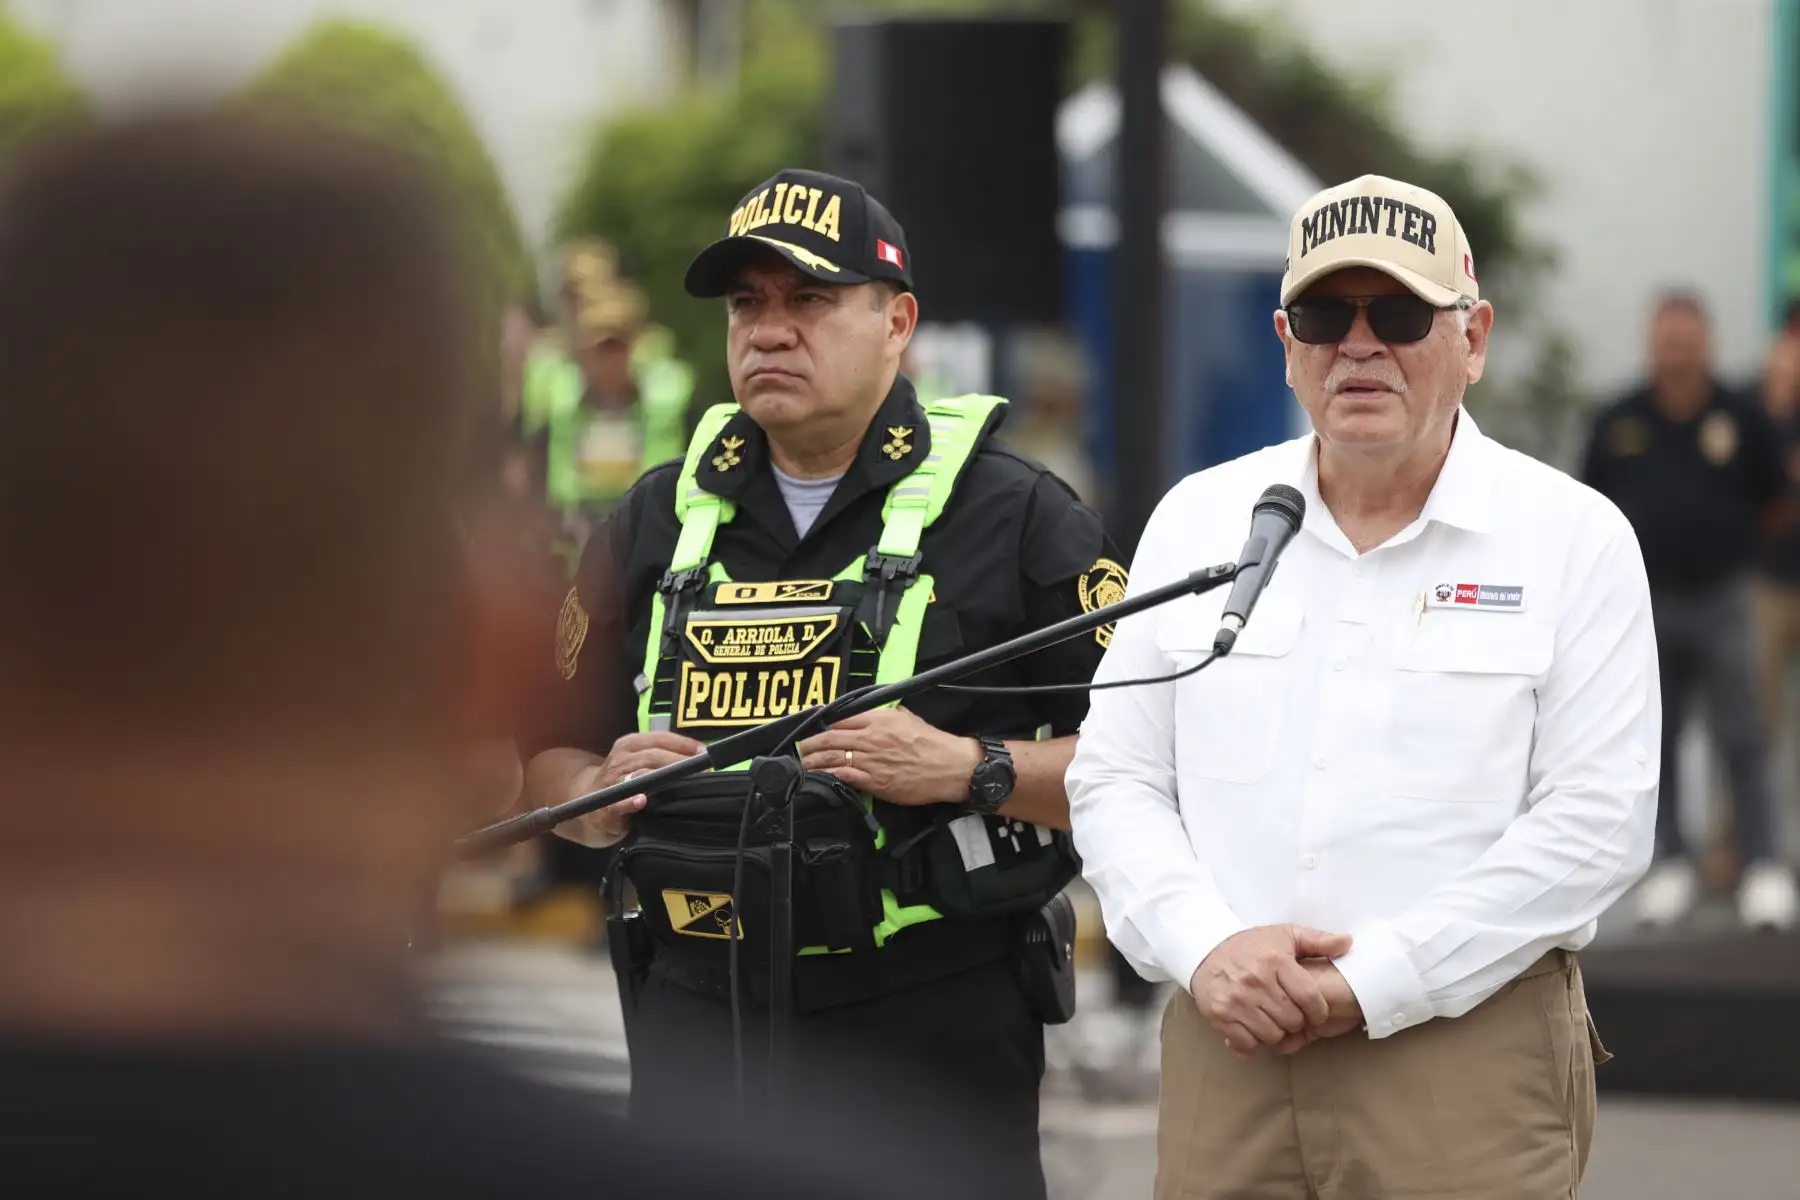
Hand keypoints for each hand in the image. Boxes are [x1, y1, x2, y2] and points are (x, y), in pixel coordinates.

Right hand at [552, 732, 704, 848]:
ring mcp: (611, 782)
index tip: (705, 753)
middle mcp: (620, 759)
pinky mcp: (604, 806)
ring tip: (684, 782)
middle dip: (680, 762)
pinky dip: (630, 802)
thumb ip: (664, 758)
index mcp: (629, 744)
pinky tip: (642, 801)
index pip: (660, 738)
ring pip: (639, 775)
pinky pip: (618, 803)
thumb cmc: (624, 782)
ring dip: (662, 779)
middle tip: (703, 772)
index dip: (684, 744)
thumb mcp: (639, 763)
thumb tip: (701, 758)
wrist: (589, 806)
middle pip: (653, 755)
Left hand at [796, 708, 981, 806]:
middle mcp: (871, 738)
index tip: (811, 730)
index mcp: (879, 719)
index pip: (841, 719)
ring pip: (831, 758)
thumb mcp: (907, 718)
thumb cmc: (932, 743)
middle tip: (797, 749)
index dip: (822, 725)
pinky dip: (826, 776)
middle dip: (808, 744)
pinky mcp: (874, 781)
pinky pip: (843, 776)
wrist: (950, 767)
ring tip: (800, 764)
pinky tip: (817, 778)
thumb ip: (884, 715)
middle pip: (830, 738)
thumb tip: (868, 716)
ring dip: (811, 761)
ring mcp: (871, 760)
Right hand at [1188, 924, 1352, 1058]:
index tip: (1316, 1013)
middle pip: (1292, 1020)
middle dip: (1296, 1021)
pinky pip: (1248, 1043)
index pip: (1309, 999)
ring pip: (1272, 1035)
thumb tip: (1348, 942)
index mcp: (1275, 961)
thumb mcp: (1284, 935)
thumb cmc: (1250, 946)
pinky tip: (1253, 1028)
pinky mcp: (1221, 1015)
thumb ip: (1317, 940)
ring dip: (1276, 1032)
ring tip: (1272, 1019)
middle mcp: (1256, 981)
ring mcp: (1237, 999)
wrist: (1205, 951)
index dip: (1318, 1012)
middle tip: (1290, 1014)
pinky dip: (1253, 1042)